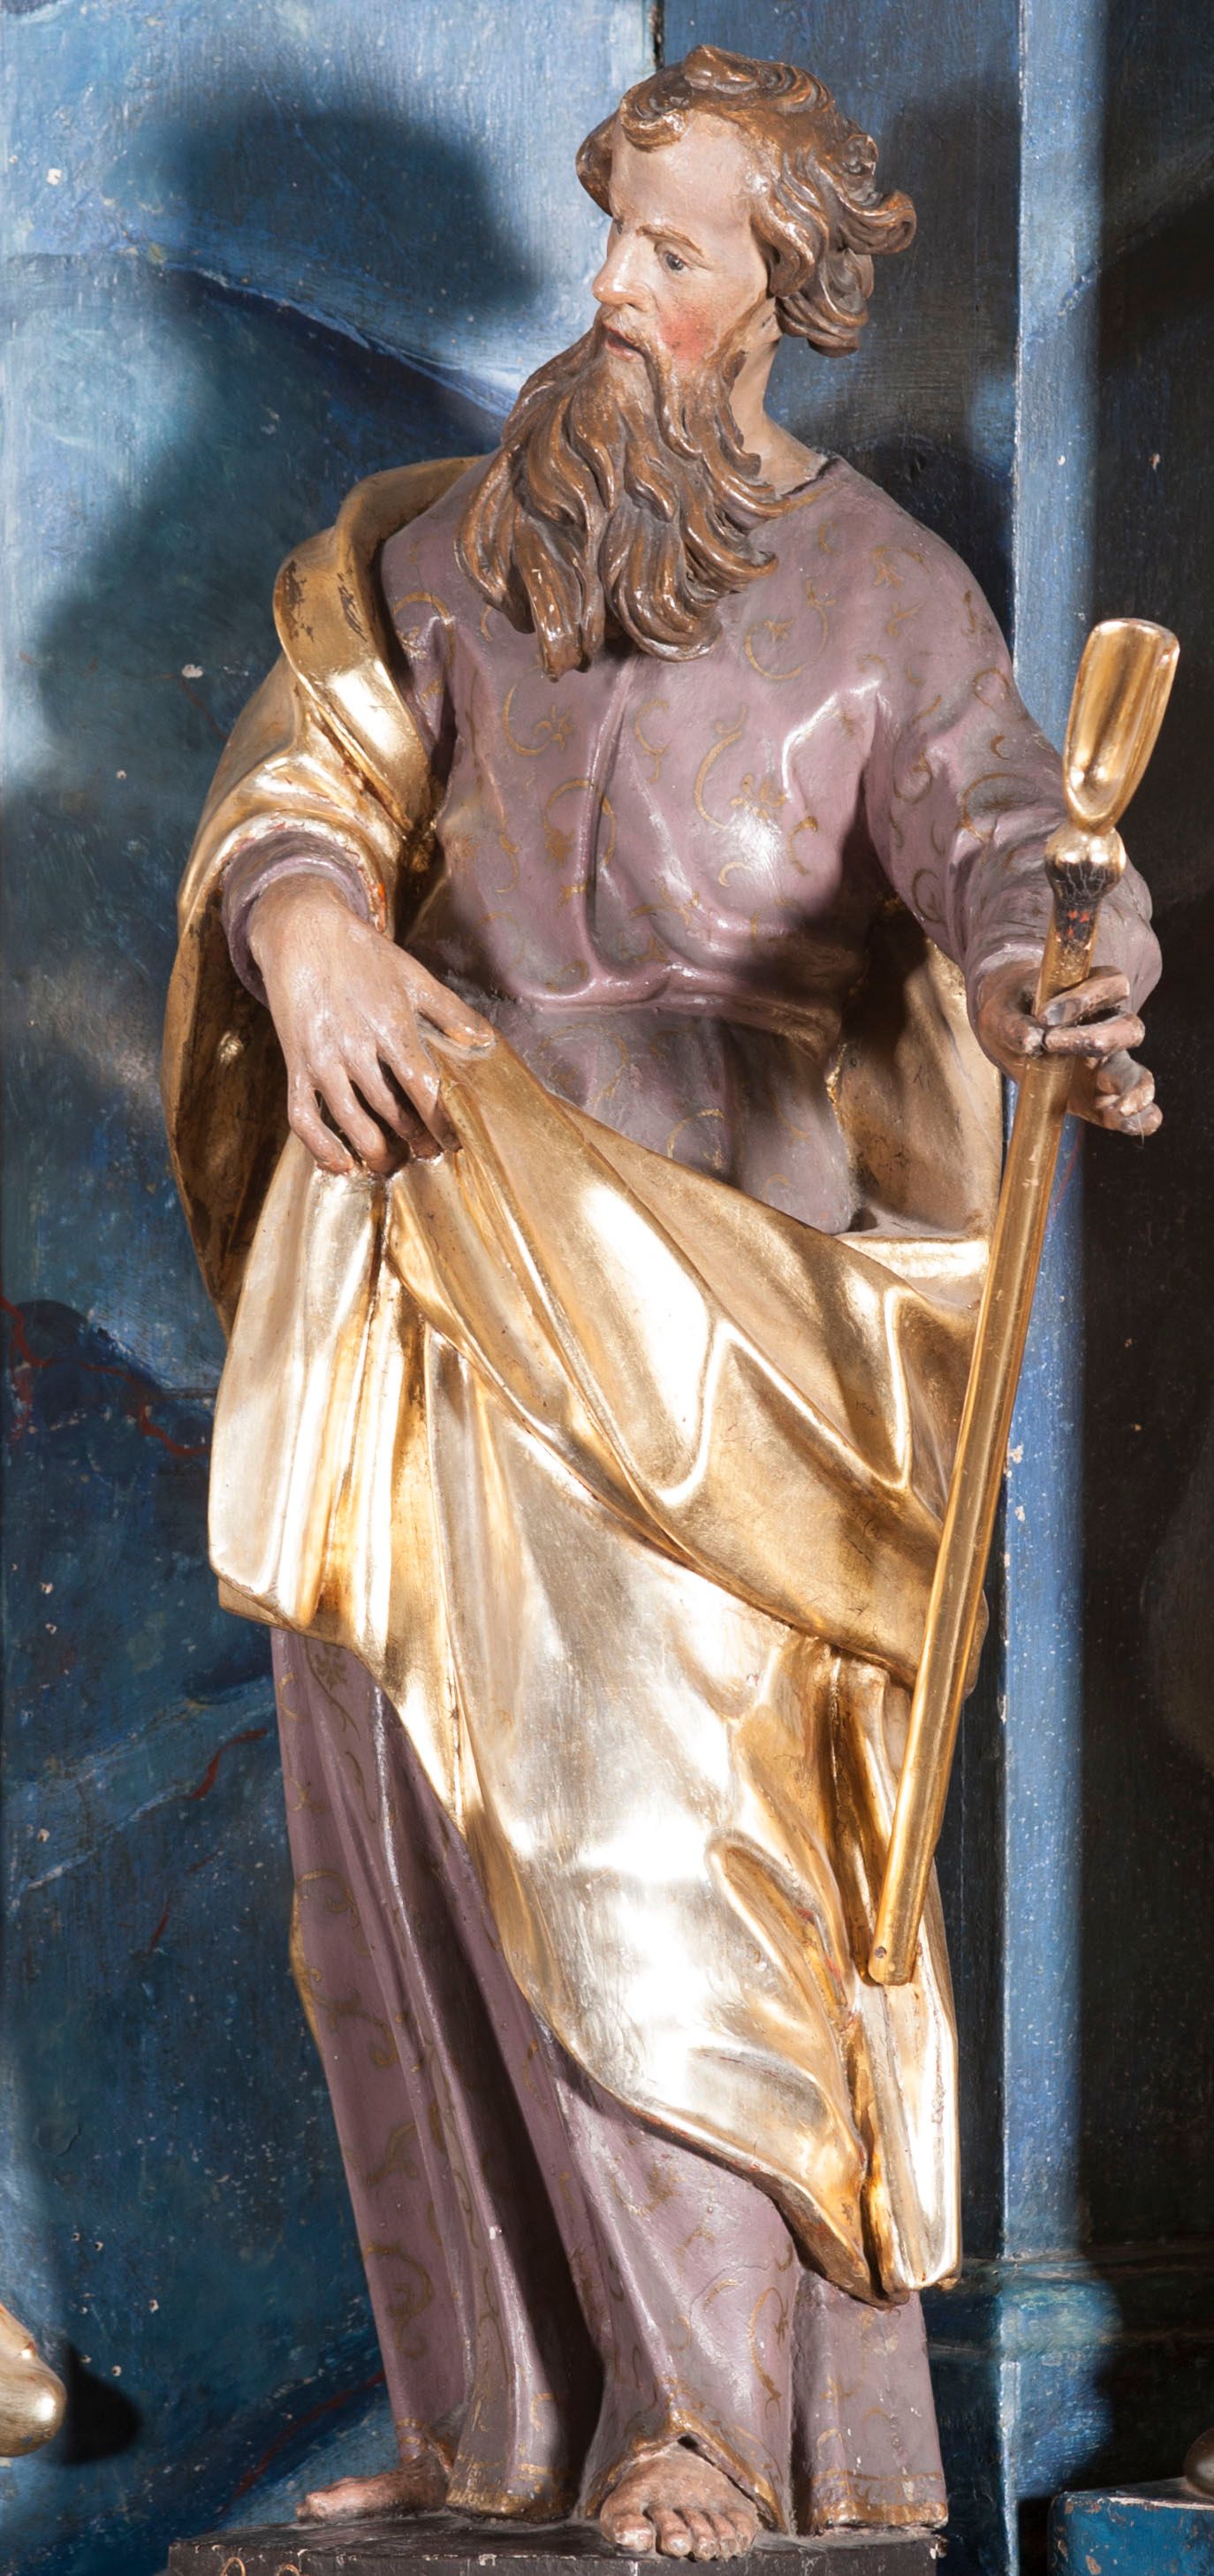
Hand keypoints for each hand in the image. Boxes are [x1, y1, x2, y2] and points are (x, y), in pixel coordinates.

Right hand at [249, 876, 491, 1175]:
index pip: (423, 1088)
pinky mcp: (294, 1063)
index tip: (455, 1145)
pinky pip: (302, 1116)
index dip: (441, 1122)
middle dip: (413, 1139)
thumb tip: (486, 1040)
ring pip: (350, 1120)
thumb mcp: (413, 976)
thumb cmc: (362, 954)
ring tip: (391, 1164)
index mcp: (391, 1026)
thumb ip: (450, 1012)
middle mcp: (357, 1046)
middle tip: (427, 1155)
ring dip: (374, 1150)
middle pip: (390, 1110)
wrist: (302, 930)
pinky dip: (320, 1147)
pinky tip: (340, 1164)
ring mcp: (322, 1058)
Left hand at [973, 957, 1159, 1137]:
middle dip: (1096, 1039)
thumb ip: (1013, 1024)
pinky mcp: (1101, 1100)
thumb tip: (1033, 1042)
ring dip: (1134, 1091)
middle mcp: (1108, 1029)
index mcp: (1092, 999)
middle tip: (1049, 1043)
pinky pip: (1137, 1111)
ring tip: (1117, 1109)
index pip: (1112, 984)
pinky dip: (1140, 1120)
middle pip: (1130, 1028)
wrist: (1006, 1032)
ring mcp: (1109, 1067)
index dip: (1088, 996)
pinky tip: (1127, 1124)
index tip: (1045, 1014)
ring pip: (1141, 1075)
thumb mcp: (1001, 1013)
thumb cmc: (1009, 1012)